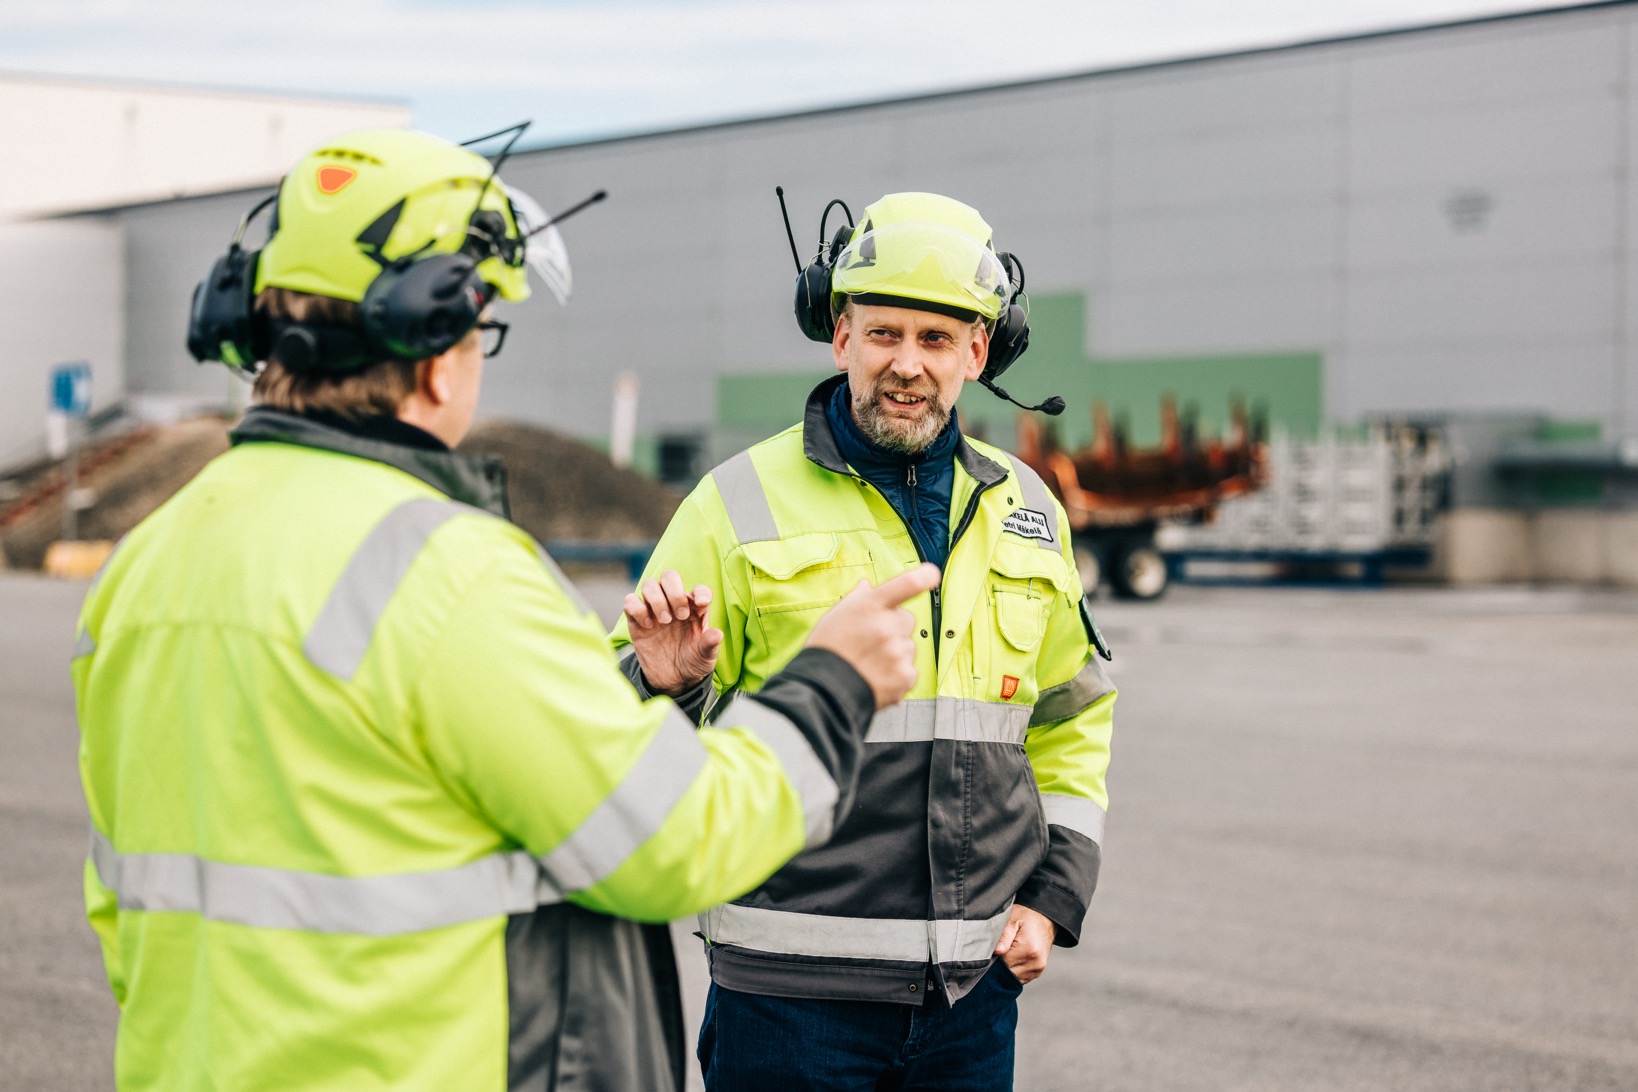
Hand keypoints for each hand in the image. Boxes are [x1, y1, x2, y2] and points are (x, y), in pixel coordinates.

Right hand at [622, 570, 722, 695]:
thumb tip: (717, 634)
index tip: (702, 604)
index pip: (699, 589)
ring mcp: (654, 610)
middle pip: (669, 576)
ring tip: (664, 621)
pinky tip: (648, 625)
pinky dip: (637, 608)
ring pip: (649, 585)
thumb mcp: (706, 657)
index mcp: (695, 609)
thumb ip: (710, 644)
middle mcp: (674, 604)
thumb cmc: (693, 662)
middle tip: (680, 616)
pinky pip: (630, 601)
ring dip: (657, 599)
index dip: (701, 591)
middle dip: (675, 591)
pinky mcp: (637, 620)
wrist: (673, 680)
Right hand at [804, 563, 939, 710]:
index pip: (908, 584)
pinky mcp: (905, 676)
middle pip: (906, 620)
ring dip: (894, 653)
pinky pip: (908, 670)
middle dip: (894, 628)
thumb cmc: (826, 649)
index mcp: (871, 605)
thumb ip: (856, 598)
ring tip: (868, 664)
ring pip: (907, 647)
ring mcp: (899, 652)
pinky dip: (895, 675)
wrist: (822, 691)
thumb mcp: (836, 616)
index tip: (932, 575)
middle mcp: (888, 625)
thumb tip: (866, 585)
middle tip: (870, 641)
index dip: (924, 577)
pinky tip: (875, 679)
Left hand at [993, 904, 1055, 983]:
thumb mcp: (1013, 920)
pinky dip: (1014, 971)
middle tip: (1000, 950)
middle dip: (1000, 964)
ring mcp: (1038, 969)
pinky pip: (1020, 978)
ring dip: (1007, 969)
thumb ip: (1004, 936)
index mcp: (1028, 950)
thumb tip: (997, 951)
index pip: (1002, 963)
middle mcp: (1035, 963)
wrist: (1045, 919)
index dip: (994, 957)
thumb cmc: (1028, 917)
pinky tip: (1014, 958)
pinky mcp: (1037, 972)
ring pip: (1013, 978)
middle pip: (1008, 973)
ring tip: (1009, 953)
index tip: (993, 949)